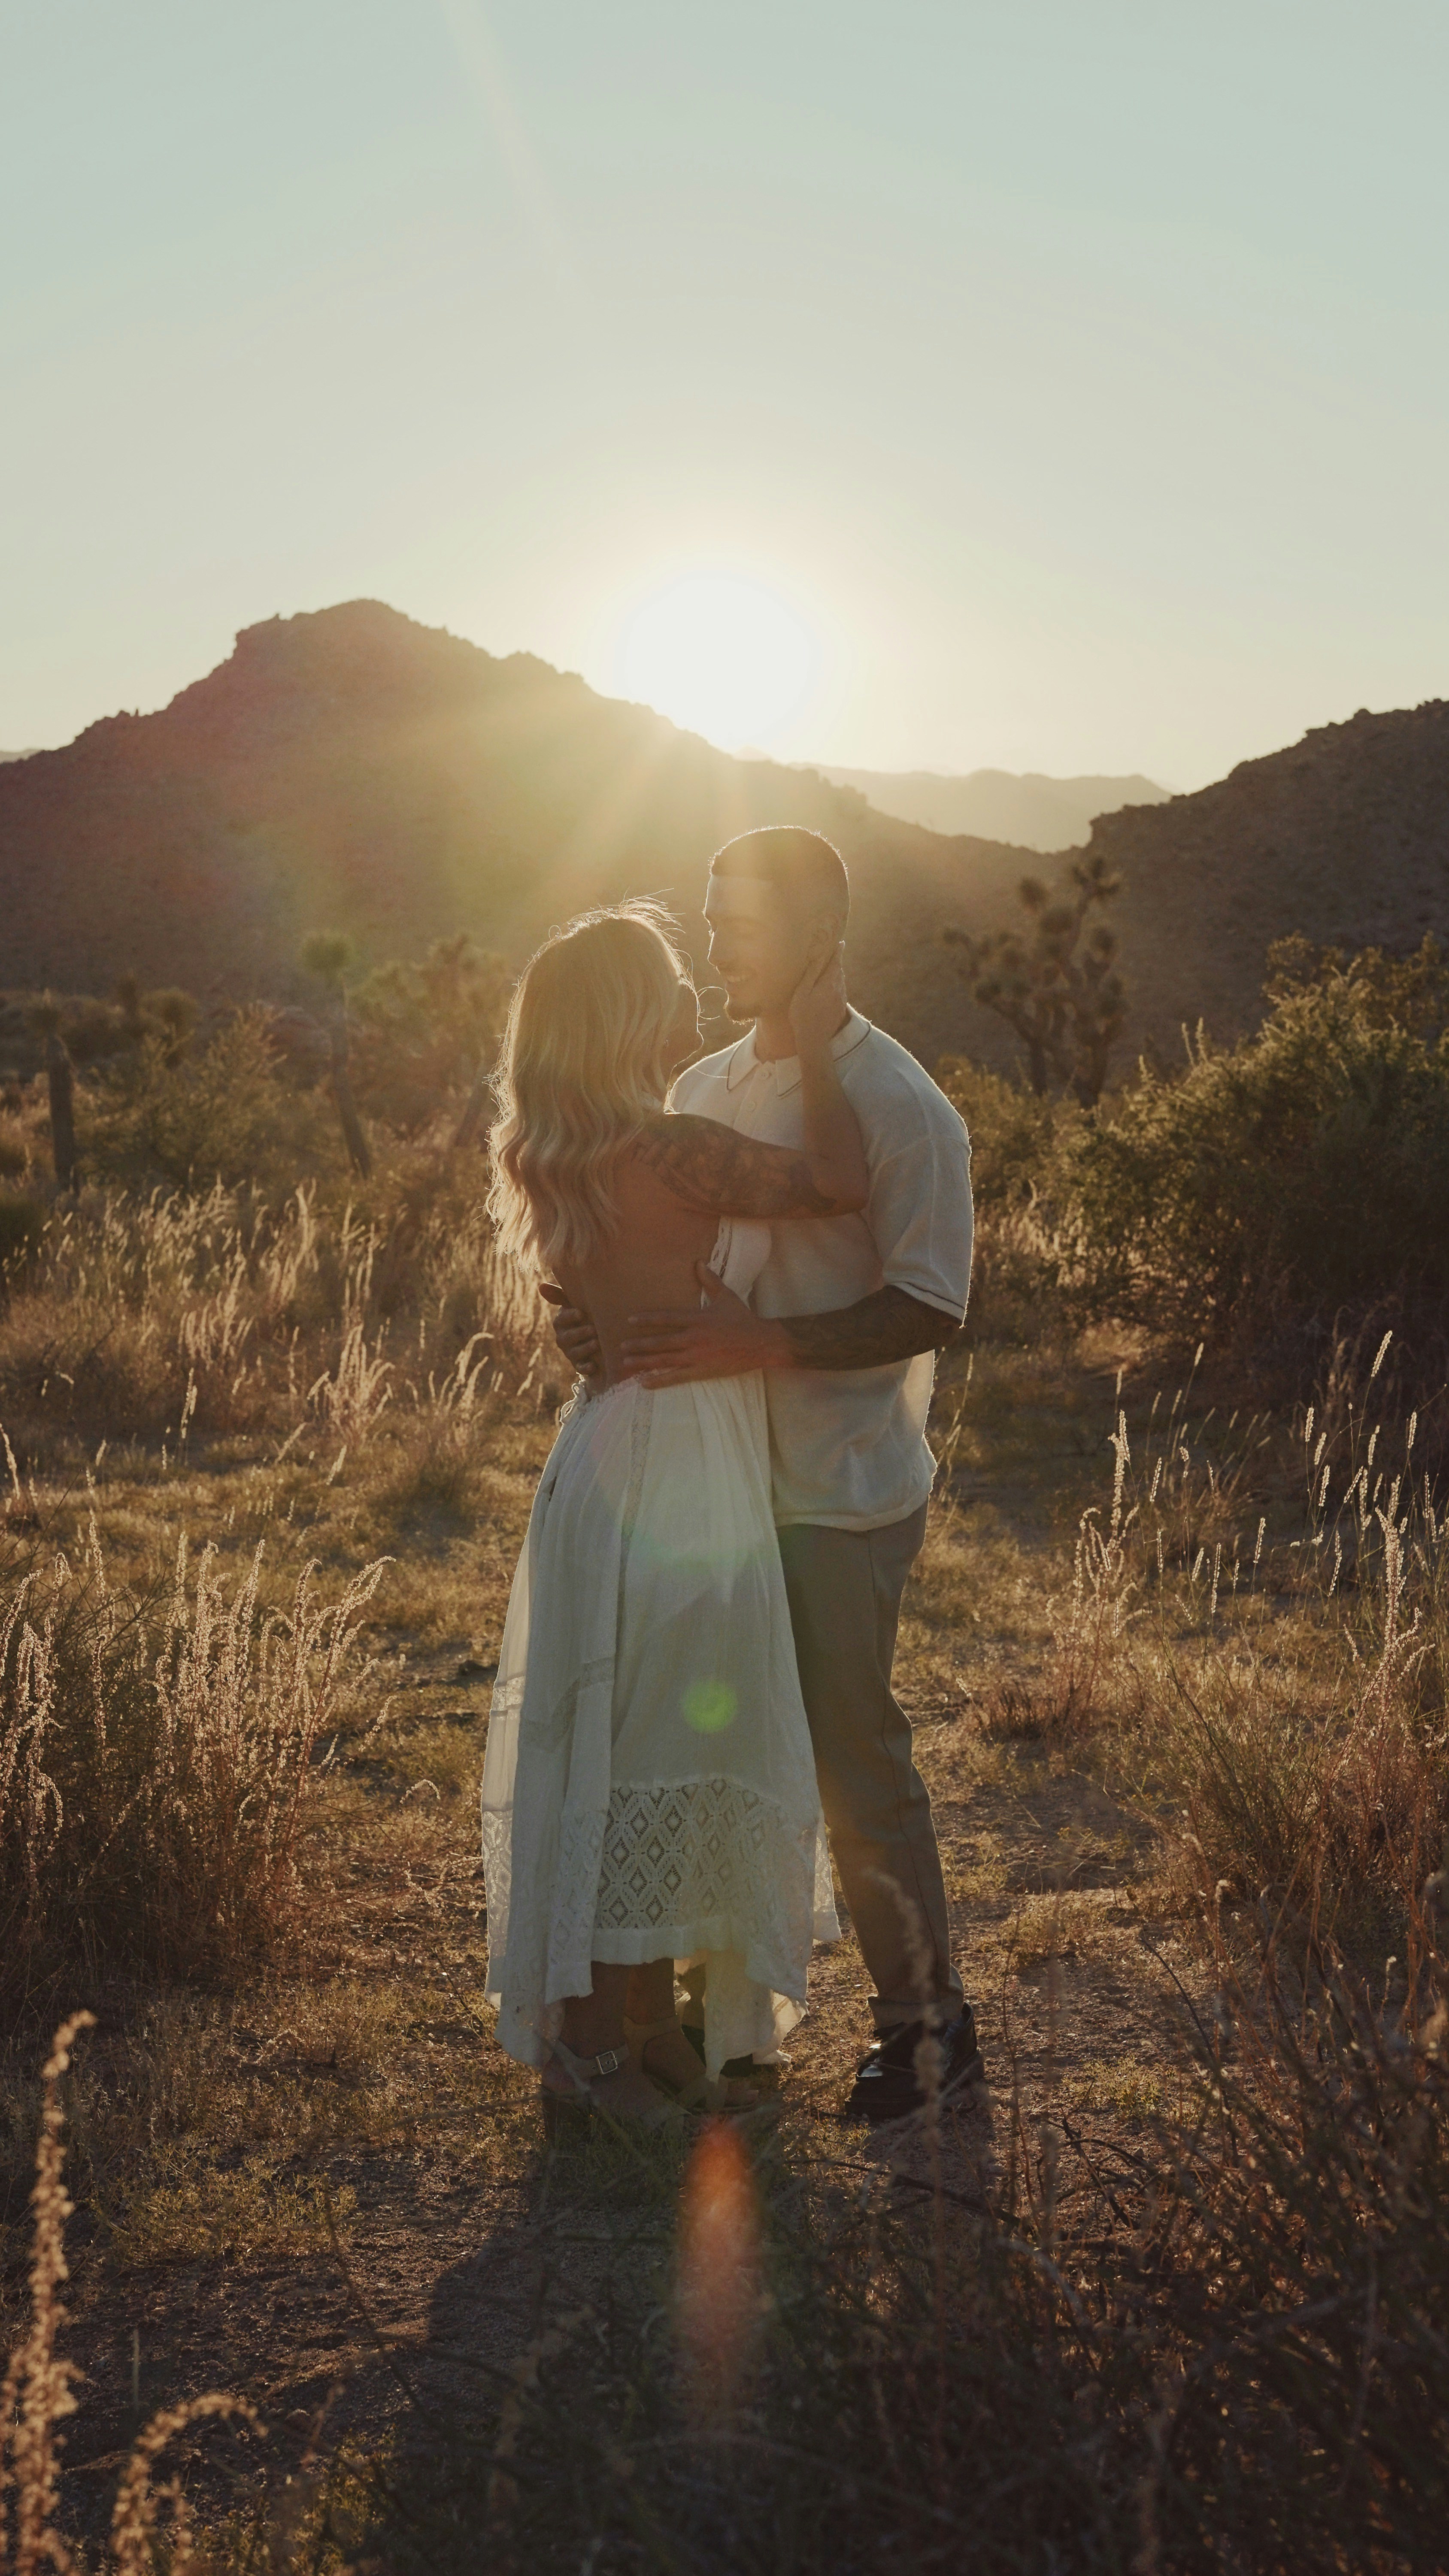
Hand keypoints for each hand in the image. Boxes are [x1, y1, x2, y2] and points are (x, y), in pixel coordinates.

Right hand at [538, 1281, 602, 1380]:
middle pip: (567, 1338)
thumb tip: (541, 1286)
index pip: (561, 1320)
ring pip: (573, 1353)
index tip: (581, 1313)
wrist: (596, 1339)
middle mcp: (563, 1338)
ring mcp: (570, 1353)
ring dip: (585, 1348)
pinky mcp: (579, 1365)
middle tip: (593, 1329)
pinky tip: (593, 1366)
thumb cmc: (584, 1316)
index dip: (570, 1317)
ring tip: (597, 1343)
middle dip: (580, 1333)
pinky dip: (586, 1367)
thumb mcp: (575, 1304)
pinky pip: (580, 1368)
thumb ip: (560, 1296)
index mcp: (561, 1322)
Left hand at [618, 1266, 790, 1387]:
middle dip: (639, 1344)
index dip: (646, 1319)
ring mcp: (696, 1357)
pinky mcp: (701, 1371)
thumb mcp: (726, 1297)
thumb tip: (698, 1262)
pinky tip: (644, 1382)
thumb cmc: (743, 1319)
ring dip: (643, 1362)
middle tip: (620, 1346)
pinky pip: (676, 1377)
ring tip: (626, 1363)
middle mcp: (693, 1338)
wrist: (761, 1343)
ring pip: (664, 1360)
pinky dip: (659, 1380)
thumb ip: (709, 1281)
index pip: (666, 1318)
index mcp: (697, 1319)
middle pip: (660, 1342)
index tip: (630, 1320)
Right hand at [787, 932, 848, 1055]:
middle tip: (833, 953)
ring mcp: (841, 1000)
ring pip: (841, 981)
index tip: (840, 942)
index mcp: (829, 983)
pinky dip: (836, 985)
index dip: (838, 951)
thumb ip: (811, 973)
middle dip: (837, 961)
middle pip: (839, 971)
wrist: (814, 1041)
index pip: (836, 962)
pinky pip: (840, 991)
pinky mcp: (840, 1009)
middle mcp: (839, 990)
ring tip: (831, 968)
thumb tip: (819, 956)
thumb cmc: (802, 1015)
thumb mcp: (802, 992)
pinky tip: (830, 987)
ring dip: (837, 973)